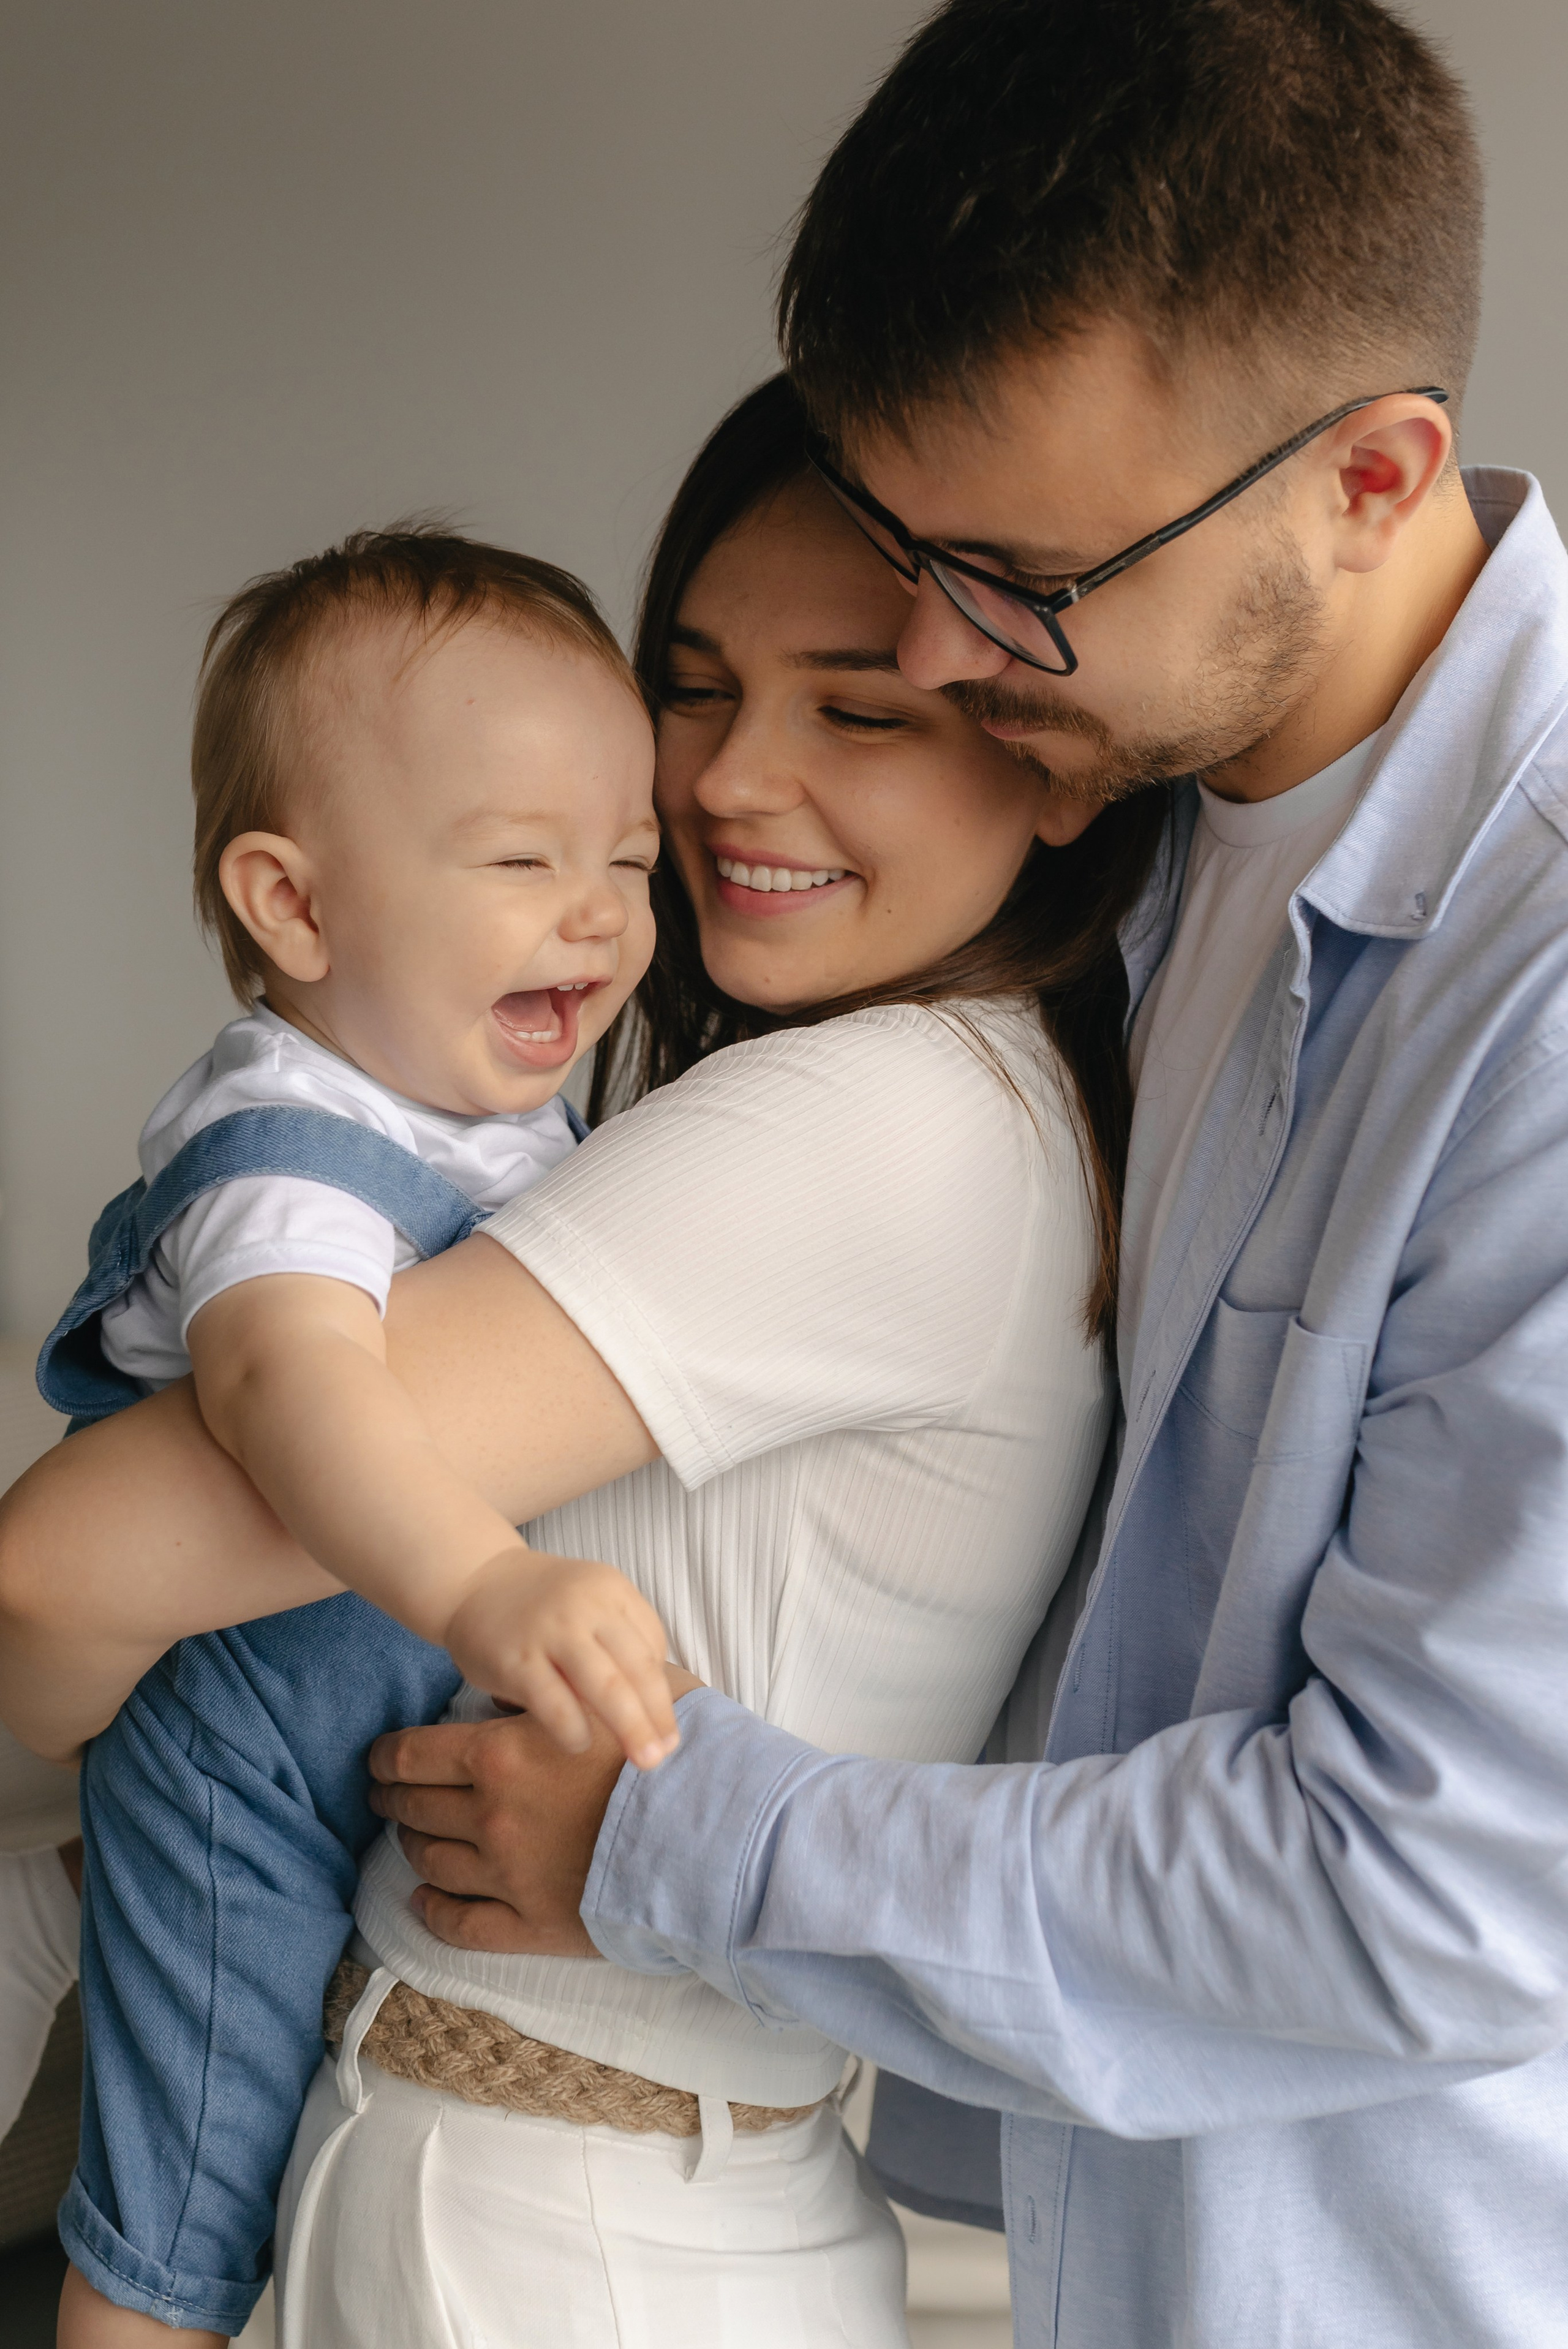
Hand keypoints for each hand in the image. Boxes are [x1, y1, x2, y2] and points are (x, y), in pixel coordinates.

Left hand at [368, 1666, 702, 1957]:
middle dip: (392, 1798)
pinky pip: (461, 1924)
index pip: (414, 1754)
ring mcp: (506, 1875)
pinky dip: (432, 1912)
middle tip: (384, 1794)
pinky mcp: (530, 1924)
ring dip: (411, 1847)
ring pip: (432, 1862)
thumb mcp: (617, 1694)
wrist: (713, 1835)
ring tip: (407, 1838)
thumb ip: (566, 1688)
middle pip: (414, 1807)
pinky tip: (423, 1900)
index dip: (386, 1755)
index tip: (376, 1757)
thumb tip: (530, 1686)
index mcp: (502, 1756)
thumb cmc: (670, 1754)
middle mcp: (491, 1816)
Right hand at [443, 1545, 677, 1770]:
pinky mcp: (517, 1660)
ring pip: (606, 1686)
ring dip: (632, 1728)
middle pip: (638, 1668)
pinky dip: (574, 1729)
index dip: (662, 1689)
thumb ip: (619, 1638)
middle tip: (667, 1753)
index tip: (666, 1724)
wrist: (474, 1582)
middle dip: (658, 1715)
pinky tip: (579, 1745)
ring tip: (645, 1761)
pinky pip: (556, 1703)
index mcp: (612, 1590)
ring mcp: (551, 1631)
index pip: (653, 1645)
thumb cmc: (542, 1605)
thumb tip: (652, 1703)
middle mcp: (586, 1606)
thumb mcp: (589, 1601)